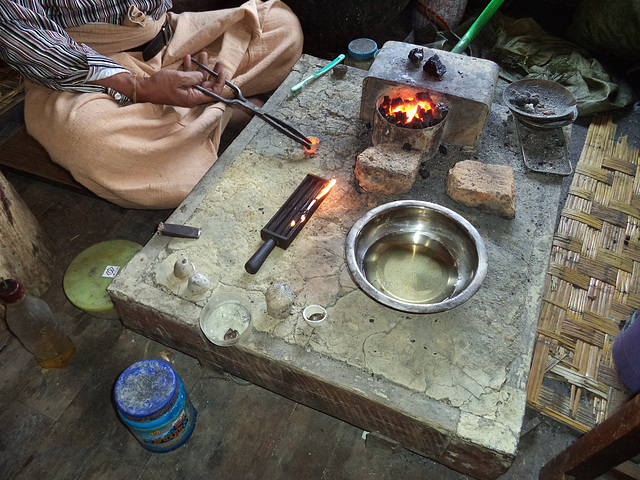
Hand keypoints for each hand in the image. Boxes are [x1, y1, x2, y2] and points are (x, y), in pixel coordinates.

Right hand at [88, 52, 226, 106]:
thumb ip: (194, 77)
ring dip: (201, 67)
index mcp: (194, 98)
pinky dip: (190, 68)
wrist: (145, 88)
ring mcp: (186, 92)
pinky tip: (188, 58)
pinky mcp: (180, 87)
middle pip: (208, 85)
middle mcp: (192, 96)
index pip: (213, 93)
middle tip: (217, 62)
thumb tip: (203, 75)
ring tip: (203, 55)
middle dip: (212, 72)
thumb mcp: (179, 79)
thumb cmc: (160, 85)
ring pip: (199, 79)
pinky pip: (189, 78)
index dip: (220, 82)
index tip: (221, 71)